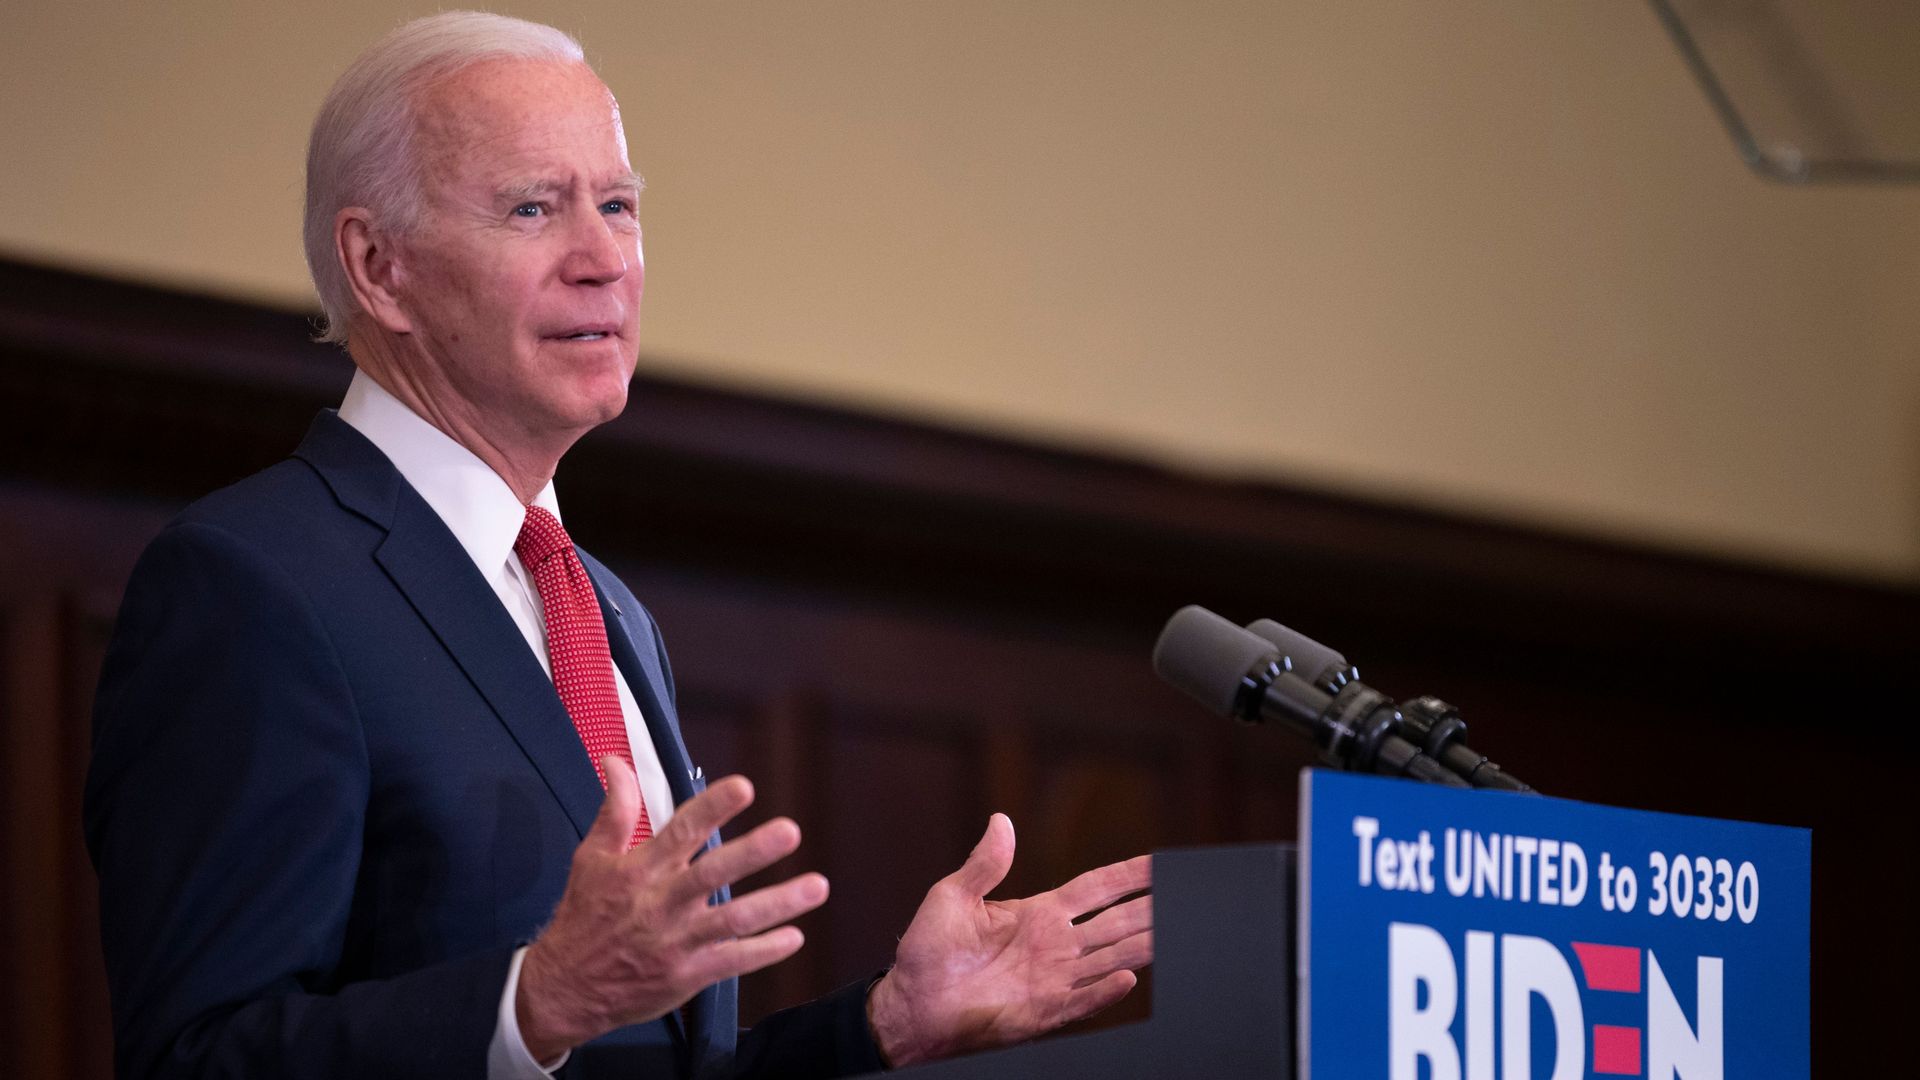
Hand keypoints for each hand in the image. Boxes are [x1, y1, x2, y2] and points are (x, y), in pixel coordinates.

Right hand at [516, 759, 826, 1061]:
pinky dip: (764, 951)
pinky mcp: (687, 975)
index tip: (743, 787)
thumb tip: (617, 761)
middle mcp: (662, 903)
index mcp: (640, 871)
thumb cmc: (582, 917)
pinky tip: (795, 936)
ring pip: (734, 920)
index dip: (712, 807)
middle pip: (713, 873)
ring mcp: (677, 942)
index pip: (681, 831)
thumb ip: (615, 809)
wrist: (563, 989)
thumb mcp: (592, 858)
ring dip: (778, 904)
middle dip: (753, 852)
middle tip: (790, 831)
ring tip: (817, 886)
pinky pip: (733, 961)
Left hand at [865, 814, 1151, 1066]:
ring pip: (1112, 957)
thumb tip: (1001, 820)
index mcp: (1038, 914)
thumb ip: (984, 864)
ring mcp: (1054, 979)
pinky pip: (1084, 1000)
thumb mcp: (952, 896)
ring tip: (1175, 927)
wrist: (912, 1004)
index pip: (1096, 889)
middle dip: (1151, 906)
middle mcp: (1055, 946)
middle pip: (1117, 922)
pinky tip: (1130, 978)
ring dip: (1143, 944)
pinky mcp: (1044, 1012)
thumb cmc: (928, 951)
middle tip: (1186, 892)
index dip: (1128, 875)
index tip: (1160, 862)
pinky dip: (1106, 991)